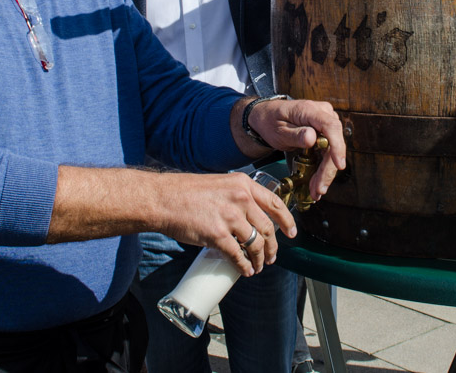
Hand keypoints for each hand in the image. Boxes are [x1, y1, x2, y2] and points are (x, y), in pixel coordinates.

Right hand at [156, 171, 295, 276]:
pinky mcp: (217, 235)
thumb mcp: (220, 184)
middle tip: (271, 256)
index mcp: (243, 185)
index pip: (275, 204)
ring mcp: (230, 218)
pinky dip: (244, 266)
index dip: (287, 221)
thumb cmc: (185, 192)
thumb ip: (237, 196)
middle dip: (273, 247)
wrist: (162, 199)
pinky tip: (245, 270)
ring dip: (259, 259)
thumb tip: (249, 217)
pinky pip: (238, 256)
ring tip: (257, 266)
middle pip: (268, 228)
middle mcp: (241, 199)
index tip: (292, 232)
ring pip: (255, 244)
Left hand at [244, 98, 345, 198]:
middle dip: (328, 169)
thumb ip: (295, 134)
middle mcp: (323, 114)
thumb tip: (312, 138)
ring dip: (325, 173)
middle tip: (319, 188)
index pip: (331, 126)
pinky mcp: (324, 134)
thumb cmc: (271, 121)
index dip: (337, 146)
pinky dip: (322, 170)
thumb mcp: (278, 130)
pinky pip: (327, 153)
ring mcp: (325, 124)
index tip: (339, 164)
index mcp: (310, 110)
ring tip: (316, 190)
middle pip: (333, 143)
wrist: (266, 117)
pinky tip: (316, 183)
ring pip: (332, 151)